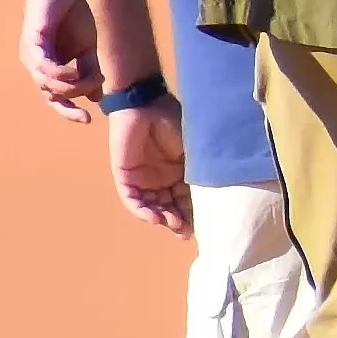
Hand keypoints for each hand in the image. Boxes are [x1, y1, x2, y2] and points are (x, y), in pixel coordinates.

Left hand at [21, 0, 99, 111]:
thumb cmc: (74, 12)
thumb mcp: (89, 47)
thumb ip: (90, 70)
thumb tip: (96, 97)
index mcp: (47, 67)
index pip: (54, 97)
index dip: (68, 111)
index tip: (87, 119)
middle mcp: (35, 64)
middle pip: (50, 95)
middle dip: (74, 95)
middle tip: (94, 83)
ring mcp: (31, 53)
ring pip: (46, 84)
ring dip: (69, 85)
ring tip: (88, 76)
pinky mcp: (32, 40)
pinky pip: (43, 66)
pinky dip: (59, 73)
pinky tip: (73, 71)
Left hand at [109, 102, 191, 235]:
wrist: (144, 105)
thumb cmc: (172, 123)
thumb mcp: (192, 151)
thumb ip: (197, 173)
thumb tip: (211, 198)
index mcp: (179, 173)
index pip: (187, 200)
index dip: (193, 214)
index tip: (201, 227)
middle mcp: (161, 180)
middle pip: (169, 207)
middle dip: (177, 221)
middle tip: (185, 232)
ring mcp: (142, 179)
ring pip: (151, 207)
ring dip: (162, 218)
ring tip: (171, 224)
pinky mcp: (125, 177)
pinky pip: (132, 200)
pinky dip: (142, 211)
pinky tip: (154, 218)